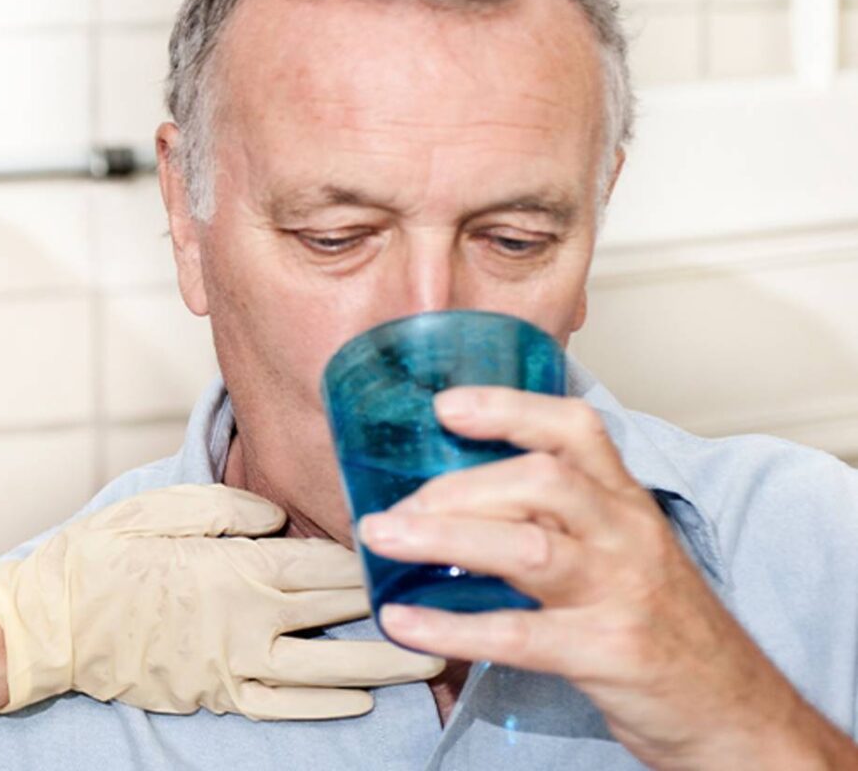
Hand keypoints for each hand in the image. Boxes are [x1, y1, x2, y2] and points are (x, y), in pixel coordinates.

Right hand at [0, 483, 442, 719]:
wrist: (48, 623)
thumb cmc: (100, 555)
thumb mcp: (159, 507)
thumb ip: (227, 509)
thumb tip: (278, 516)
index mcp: (239, 569)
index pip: (328, 564)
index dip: (377, 559)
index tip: (419, 551)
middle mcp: (248, 622)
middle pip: (342, 618)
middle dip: (398, 611)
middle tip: (454, 605)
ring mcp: (235, 665)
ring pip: (329, 671)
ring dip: (384, 666)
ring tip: (432, 662)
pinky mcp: (217, 694)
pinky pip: (284, 705)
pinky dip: (326, 705)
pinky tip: (360, 700)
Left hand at [359, 387, 854, 768]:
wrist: (734, 709)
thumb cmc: (661, 625)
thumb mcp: (623, 553)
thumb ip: (559, 520)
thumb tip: (451, 501)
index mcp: (627, 504)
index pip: (576, 430)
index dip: (510, 409)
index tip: (446, 407)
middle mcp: (627, 537)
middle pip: (541, 481)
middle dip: (456, 486)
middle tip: (395, 508)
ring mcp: (620, 594)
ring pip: (527, 547)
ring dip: (442, 536)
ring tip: (381, 538)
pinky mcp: (607, 653)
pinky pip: (517, 634)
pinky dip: (451, 627)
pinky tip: (402, 622)